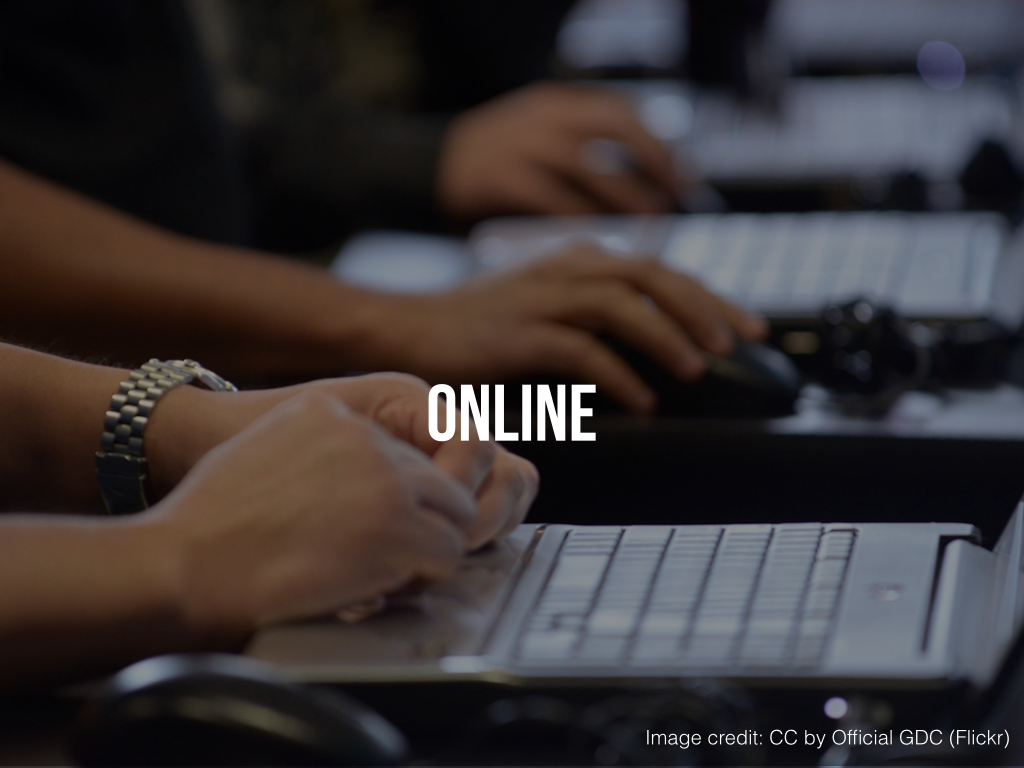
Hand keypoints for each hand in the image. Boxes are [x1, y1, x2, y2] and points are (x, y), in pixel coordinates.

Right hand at [148, 390, 479, 636]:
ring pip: (455, 512)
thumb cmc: (209, 523)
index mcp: (332, 414)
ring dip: (431, 546)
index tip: (382, 522)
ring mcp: (387, 479)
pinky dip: (427, 576)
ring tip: (394, 572)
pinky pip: (449, 551)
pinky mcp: (397, 527)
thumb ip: (317, 454)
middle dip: (423, 518)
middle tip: (397, 553)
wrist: (189, 560)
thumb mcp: (266, 450)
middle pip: (435, 477)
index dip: (396, 493)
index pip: (399, 449)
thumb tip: (349, 485)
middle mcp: (366, 437)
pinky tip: (389, 588)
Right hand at [366, 245, 766, 411]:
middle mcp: (564, 269)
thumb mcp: (546, 304)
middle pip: (650, 276)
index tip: (747, 325)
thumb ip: (595, 313)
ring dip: (666, 334)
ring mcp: (540, 299)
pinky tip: (642, 399)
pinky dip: (618, 373)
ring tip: (698, 367)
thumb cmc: (480, 326)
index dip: (708, 295)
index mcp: (577, 259)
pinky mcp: (518, 335)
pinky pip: (581, 349)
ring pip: (621, 304)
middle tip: (737, 343)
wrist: (407, 328)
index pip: (658, 268)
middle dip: (702, 308)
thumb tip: (658, 345)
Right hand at [437, 82, 685, 220]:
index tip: (684, 177)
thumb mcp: (536, 144)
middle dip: (657, 163)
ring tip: (653, 222)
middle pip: (618, 127)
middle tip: (679, 199)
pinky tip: (605, 244)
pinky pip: (554, 202)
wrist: (421, 173)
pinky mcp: (501, 179)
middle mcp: (543, 117)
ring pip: (591, 168)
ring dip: (629, 197)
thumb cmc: (490, 173)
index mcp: (556, 104)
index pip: (624, 111)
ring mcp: (520, 145)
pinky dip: (583, 219)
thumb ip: (581, 159)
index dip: (661, 143)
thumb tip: (642, 190)